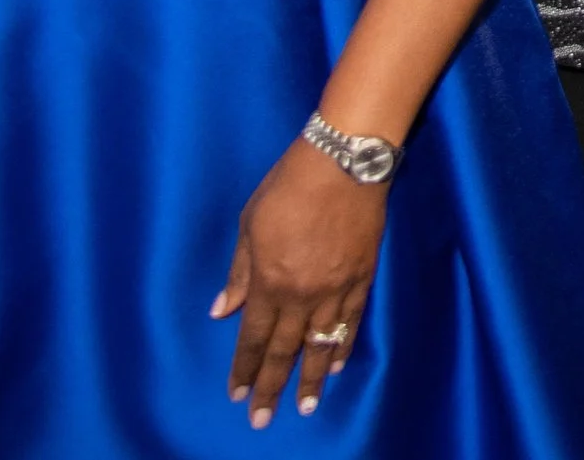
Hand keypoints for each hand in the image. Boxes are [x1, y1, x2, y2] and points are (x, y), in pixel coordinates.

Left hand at [214, 140, 387, 426]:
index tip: (237, 395)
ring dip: (309, 378)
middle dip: (271, 387)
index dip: (245, 368)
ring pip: (320, 344)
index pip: (254, 336)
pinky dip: (341, 346)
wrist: (345, 162)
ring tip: (304, 407)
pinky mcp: (362, 277)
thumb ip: (239, 271)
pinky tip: (333, 365)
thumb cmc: (289, 186)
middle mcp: (302, 294)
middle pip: (285, 350)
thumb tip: (222, 310)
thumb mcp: (250, 223)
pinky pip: (350, 321)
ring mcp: (336, 288)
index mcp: (270, 281)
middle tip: (262, 421)